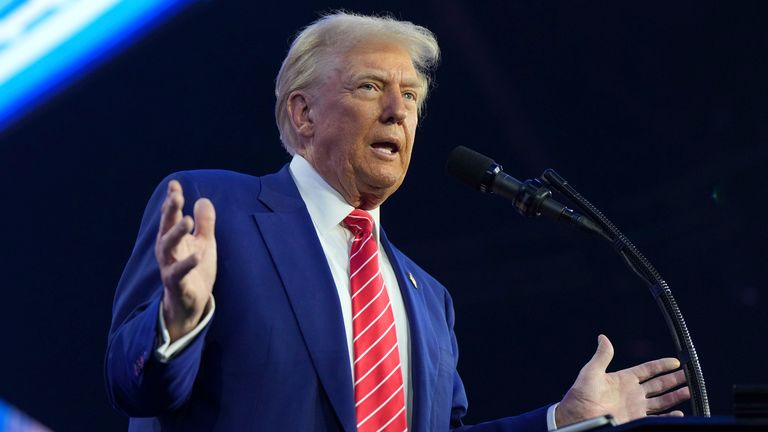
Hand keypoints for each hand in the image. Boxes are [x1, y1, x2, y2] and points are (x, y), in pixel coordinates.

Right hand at [155, 180, 216, 341]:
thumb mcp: (204, 243)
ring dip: (177, 233)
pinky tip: (196, 255)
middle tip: (177, 196)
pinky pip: (178, 273)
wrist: (191, 303)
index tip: (174, 184)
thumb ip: (205, 223)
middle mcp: (168, 251)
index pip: (172, 216)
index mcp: (174, 239)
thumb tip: (204, 200)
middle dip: (171, 211)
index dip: (172, 200)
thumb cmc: (195, 270)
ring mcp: (169, 266)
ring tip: (188, 221)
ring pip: (168, 247)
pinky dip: (186, 264)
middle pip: (167, 227)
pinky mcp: (176, 284)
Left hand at [556, 335, 689, 426]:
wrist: (578, 415)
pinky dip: (668, 416)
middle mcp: (632, 392)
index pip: (647, 370)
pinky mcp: (635, 419)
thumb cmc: (581, 394)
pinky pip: (656, 417)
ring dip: (675, 396)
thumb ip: (602, 356)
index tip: (676, 361)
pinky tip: (679, 412)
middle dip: (674, 380)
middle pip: (659, 385)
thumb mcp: (591, 371)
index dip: (661, 365)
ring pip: (661, 400)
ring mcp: (635, 406)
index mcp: (623, 379)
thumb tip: (603, 337)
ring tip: (689, 390)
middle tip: (688, 375)